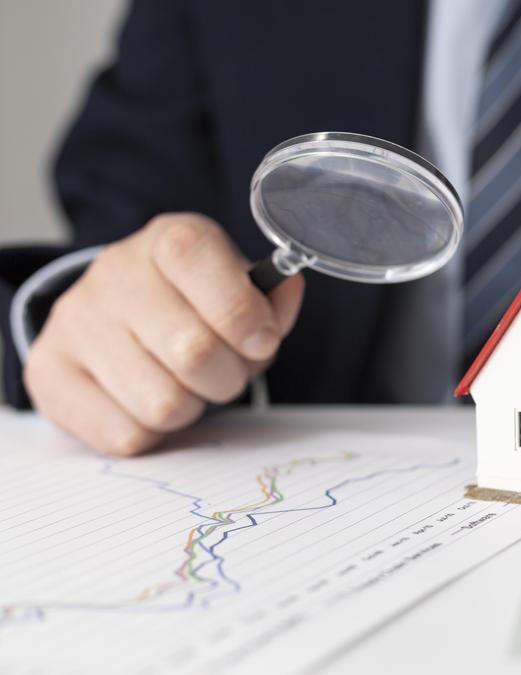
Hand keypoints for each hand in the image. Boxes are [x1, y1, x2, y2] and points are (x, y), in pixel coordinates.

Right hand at [24, 213, 304, 454]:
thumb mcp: (241, 292)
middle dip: (228, 378)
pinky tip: (148, 401)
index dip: (243, 312)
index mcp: (169, 241)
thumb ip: (271, 301)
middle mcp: (115, 273)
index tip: (262, 341)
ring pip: (162, 403)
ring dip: (190, 408)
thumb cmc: (196, 308)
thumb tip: (287, 290)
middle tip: (224, 373)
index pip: (197, 258)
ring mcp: (75, 322)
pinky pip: (125, 434)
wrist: (118, 318)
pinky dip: (153, 433)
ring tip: (184, 385)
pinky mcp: (49, 373)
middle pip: (194, 352)